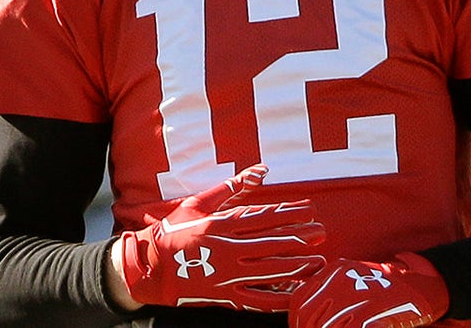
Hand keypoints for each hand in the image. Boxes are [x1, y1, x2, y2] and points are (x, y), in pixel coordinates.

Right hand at [119, 164, 325, 311]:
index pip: (264, 217)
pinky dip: (279, 298)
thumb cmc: (174, 231)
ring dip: (297, 266)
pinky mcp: (225, 297)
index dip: (290, 214)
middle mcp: (228, 250)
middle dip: (301, 238)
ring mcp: (227, 275)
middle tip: (322, 234)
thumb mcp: (199, 203)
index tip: (311, 210)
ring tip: (318, 262)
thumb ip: (231, 187)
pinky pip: (257, 300)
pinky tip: (297, 293)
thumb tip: (260, 170)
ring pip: (270, 271)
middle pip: (272, 243)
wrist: (148, 268)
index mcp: (221, 225)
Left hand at [289, 252, 449, 327]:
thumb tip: (309, 318)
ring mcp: (356, 297)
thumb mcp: (356, 280)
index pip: (299, 303)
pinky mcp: (372, 314)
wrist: (426, 284)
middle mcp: (341, 281)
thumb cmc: (389, 288)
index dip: (299, 323)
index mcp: (334, 272)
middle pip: (309, 319)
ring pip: (327, 327)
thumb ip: (332, 293)